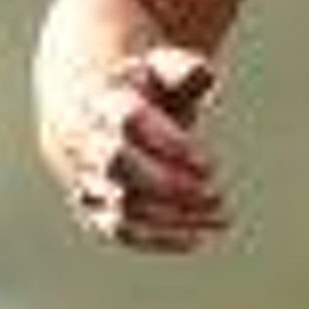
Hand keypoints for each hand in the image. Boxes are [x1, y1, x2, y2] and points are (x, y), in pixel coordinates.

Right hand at [54, 44, 225, 251]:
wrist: (92, 114)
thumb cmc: (142, 90)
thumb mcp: (162, 68)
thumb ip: (184, 68)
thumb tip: (209, 79)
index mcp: (102, 100)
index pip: (128, 121)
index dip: (169, 143)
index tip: (210, 163)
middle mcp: (86, 141)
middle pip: (117, 166)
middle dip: (169, 184)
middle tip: (216, 192)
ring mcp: (86, 178)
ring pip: (121, 204)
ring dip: (174, 216)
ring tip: (222, 216)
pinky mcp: (93, 209)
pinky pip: (118, 231)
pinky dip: (158, 239)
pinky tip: (199, 238)